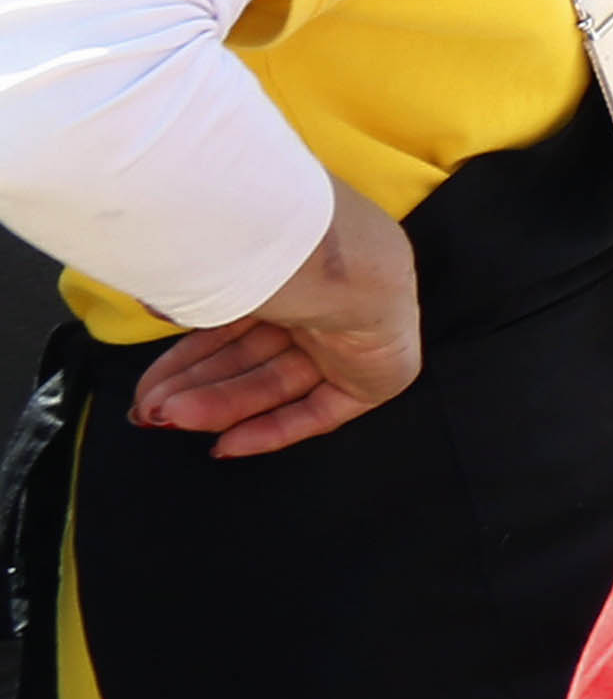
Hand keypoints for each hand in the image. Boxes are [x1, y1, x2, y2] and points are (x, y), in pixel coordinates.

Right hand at [133, 184, 418, 453]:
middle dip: (194, 385)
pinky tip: (225, 445)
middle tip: (146, 409)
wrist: (334, 262)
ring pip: (275, 383)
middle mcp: (325, 300)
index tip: (150, 384)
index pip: (236, 322)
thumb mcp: (217, 274)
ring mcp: (354, 336)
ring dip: (216, 405)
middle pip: (250, 356)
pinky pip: (320, 412)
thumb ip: (193, 297)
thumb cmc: (271, 252)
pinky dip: (271, 430)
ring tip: (162, 418)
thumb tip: (158, 308)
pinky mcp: (380, 374)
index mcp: (295, 268)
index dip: (191, 356)